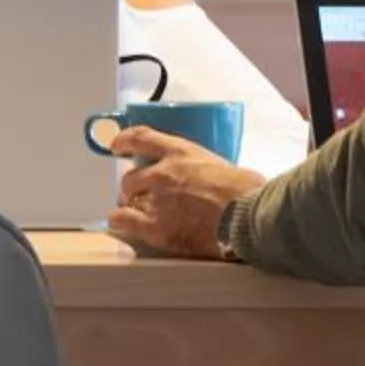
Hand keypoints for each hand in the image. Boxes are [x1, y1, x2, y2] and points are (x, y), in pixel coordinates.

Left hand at [105, 126, 265, 260]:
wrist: (247, 217)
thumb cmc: (246, 192)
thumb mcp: (223, 166)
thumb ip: (203, 170)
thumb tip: (207, 182)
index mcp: (180, 153)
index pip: (141, 138)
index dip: (124, 141)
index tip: (117, 145)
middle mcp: (162, 174)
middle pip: (130, 178)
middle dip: (134, 187)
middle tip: (141, 195)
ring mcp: (156, 201)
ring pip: (127, 200)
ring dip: (131, 206)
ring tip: (138, 214)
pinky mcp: (156, 228)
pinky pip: (123, 221)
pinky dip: (121, 222)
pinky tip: (123, 224)